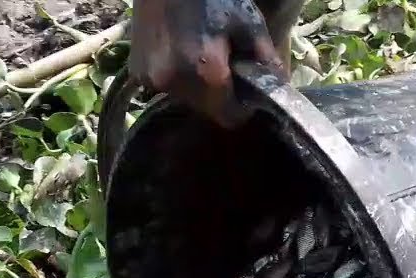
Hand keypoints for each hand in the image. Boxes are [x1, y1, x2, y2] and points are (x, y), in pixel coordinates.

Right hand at [128, 0, 287, 126]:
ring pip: (184, 99)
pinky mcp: (137, 72)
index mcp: (206, 73)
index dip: (241, 108)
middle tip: (222, 63)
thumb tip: (278, 90)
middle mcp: (174, 83)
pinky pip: (164, 86)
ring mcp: (151, 79)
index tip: (244, 91)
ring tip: (198, 52)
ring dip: (195, 85)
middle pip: (205, 110)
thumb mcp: (248, 22)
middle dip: (217, 94)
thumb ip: (265, 61)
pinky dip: (174, 75)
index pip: (228, 117)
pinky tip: (177, 49)